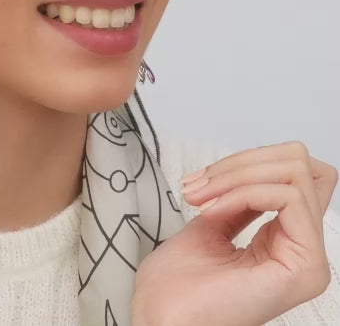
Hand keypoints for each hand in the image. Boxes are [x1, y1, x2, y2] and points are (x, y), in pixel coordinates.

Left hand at [131, 140, 337, 325]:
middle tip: (202, 184)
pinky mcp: (304, 267)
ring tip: (202, 196)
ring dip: (236, 175)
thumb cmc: (176, 284)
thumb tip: (253, 170)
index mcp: (285, 240)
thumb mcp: (212, 222)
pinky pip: (289, 198)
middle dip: (242, 162)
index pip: (294, 172)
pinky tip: (214, 211)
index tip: (205, 178)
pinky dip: (243, 191)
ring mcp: (309, 260)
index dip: (248, 160)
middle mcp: (304, 249)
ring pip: (295, 174)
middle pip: (299, 165)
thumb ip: (240, 199)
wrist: (162, 319)